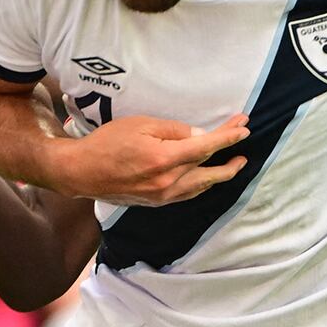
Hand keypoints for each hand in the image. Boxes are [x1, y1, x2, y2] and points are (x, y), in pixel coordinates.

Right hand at [53, 111, 249, 205]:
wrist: (82, 172)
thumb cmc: (107, 143)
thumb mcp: (141, 125)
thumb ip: (173, 131)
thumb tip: (198, 136)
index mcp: (165, 159)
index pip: (206, 147)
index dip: (228, 137)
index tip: (243, 128)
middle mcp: (168, 181)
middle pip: (210, 170)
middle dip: (231, 157)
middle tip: (244, 147)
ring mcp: (163, 195)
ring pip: (202, 186)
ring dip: (221, 175)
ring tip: (234, 165)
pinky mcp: (157, 202)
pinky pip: (188, 194)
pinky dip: (202, 185)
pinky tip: (206, 178)